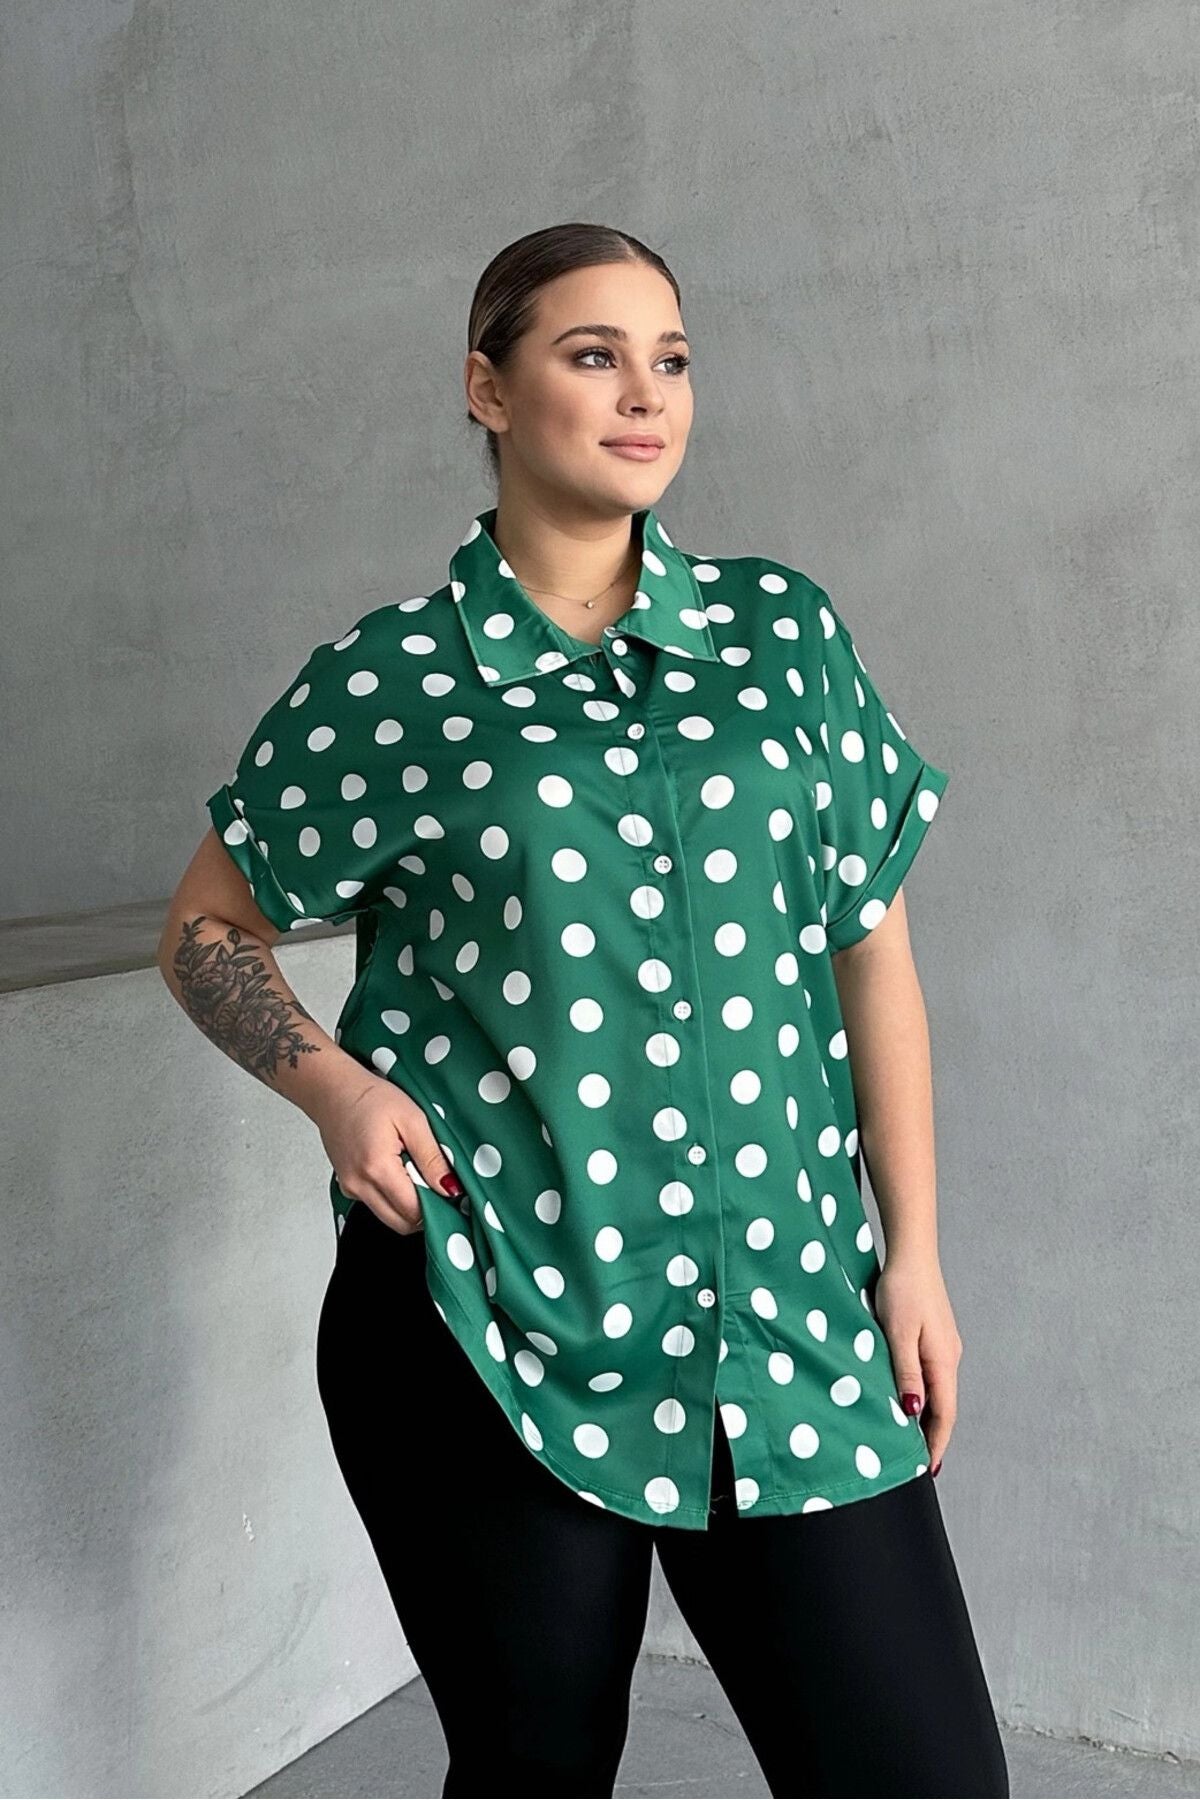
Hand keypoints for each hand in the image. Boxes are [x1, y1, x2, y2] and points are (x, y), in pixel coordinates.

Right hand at [308, 1067, 463, 1234]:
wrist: (333, 1091)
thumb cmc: (370, 1098)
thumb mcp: (413, 1119)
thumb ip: (432, 1158)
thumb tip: (450, 1188)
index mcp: (377, 1168)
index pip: (414, 1211)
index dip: (438, 1206)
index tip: (451, 1193)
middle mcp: (359, 1185)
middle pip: (401, 1223)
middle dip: (425, 1212)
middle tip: (437, 1186)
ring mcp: (350, 1188)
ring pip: (389, 1218)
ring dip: (408, 1206)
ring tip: (417, 1173)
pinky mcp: (347, 1187)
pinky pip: (376, 1205)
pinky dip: (393, 1198)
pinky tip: (399, 1172)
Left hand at [873, 1250, 962, 1474]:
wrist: (911, 1254)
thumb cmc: (902, 1290)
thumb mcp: (898, 1334)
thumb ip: (906, 1373)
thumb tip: (915, 1412)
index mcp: (943, 1361)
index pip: (945, 1415)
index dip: (935, 1444)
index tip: (926, 1471)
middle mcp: (949, 1357)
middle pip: (944, 1407)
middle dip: (932, 1437)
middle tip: (916, 1464)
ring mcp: (943, 1346)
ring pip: (937, 1391)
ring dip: (926, 1416)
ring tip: (909, 1440)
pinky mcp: (934, 1336)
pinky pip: (931, 1375)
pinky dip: (922, 1394)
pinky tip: (907, 1398)